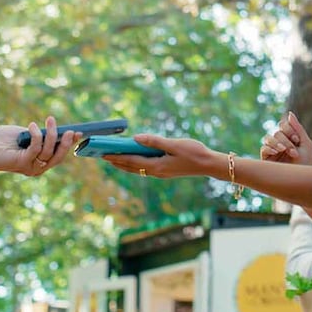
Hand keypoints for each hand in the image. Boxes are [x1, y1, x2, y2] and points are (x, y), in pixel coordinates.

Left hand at [0, 116, 76, 176]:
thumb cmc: (1, 140)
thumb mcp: (25, 134)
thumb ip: (40, 134)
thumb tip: (54, 128)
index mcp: (39, 162)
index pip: (58, 154)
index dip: (69, 144)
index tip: (78, 132)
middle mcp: (37, 168)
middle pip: (58, 157)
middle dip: (66, 143)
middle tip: (71, 130)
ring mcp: (30, 167)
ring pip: (49, 152)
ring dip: (52, 134)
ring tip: (50, 119)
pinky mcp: (22, 163)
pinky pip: (36, 148)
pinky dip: (36, 135)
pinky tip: (32, 125)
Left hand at [100, 134, 217, 178]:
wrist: (209, 164)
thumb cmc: (194, 152)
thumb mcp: (173, 144)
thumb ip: (154, 141)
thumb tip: (135, 138)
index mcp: (157, 166)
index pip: (131, 162)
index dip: (116, 157)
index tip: (103, 155)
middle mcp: (156, 172)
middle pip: (132, 167)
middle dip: (117, 162)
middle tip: (102, 156)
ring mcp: (161, 173)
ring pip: (138, 169)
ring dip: (125, 164)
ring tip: (114, 158)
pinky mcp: (166, 171)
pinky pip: (145, 168)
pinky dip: (136, 163)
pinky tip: (133, 159)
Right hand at [260, 111, 311, 165]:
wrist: (302, 180)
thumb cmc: (306, 163)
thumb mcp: (305, 143)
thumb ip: (298, 128)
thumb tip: (289, 113)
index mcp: (289, 138)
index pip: (283, 125)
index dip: (289, 129)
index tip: (297, 140)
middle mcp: (280, 143)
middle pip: (277, 132)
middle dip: (286, 140)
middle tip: (294, 151)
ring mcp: (272, 151)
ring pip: (268, 138)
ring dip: (277, 142)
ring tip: (284, 150)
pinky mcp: (266, 159)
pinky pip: (263, 148)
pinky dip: (270, 148)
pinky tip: (277, 152)